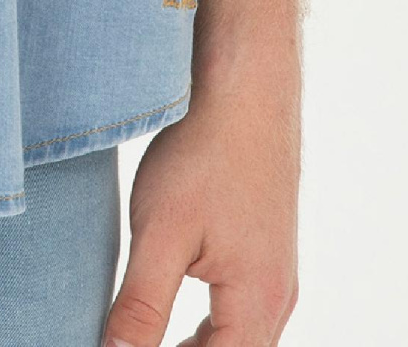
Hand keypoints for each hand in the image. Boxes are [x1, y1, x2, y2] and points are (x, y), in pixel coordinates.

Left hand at [102, 70, 300, 346]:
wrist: (244, 87)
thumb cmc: (204, 153)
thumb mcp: (160, 234)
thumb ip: (141, 307)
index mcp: (259, 304)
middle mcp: (277, 298)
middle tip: (130, 343)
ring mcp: (276, 274)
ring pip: (236, 338)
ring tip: (144, 341)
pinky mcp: (265, 251)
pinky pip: (239, 311)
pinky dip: (207, 327)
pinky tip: (171, 317)